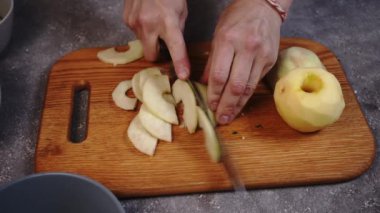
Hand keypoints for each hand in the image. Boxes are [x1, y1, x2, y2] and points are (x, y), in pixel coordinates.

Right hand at [123, 0, 189, 78]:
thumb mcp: (181, 11)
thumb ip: (178, 30)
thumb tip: (174, 46)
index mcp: (168, 22)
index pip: (176, 48)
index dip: (180, 63)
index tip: (183, 75)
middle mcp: (149, 25)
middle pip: (151, 56)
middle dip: (157, 54)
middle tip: (163, 44)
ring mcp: (135, 23)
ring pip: (143, 44)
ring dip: (149, 38)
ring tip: (154, 21)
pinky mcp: (126, 20)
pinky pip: (135, 33)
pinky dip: (142, 29)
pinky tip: (146, 16)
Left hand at [202, 0, 283, 123]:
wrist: (263, 6)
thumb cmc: (236, 18)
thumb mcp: (218, 34)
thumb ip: (212, 60)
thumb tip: (204, 83)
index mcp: (228, 40)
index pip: (220, 75)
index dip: (214, 94)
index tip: (210, 106)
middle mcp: (247, 48)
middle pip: (235, 86)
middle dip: (227, 105)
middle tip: (221, 118)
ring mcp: (262, 55)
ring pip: (249, 87)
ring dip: (238, 105)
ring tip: (230, 116)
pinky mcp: (271, 60)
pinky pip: (256, 82)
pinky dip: (247, 95)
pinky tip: (241, 103)